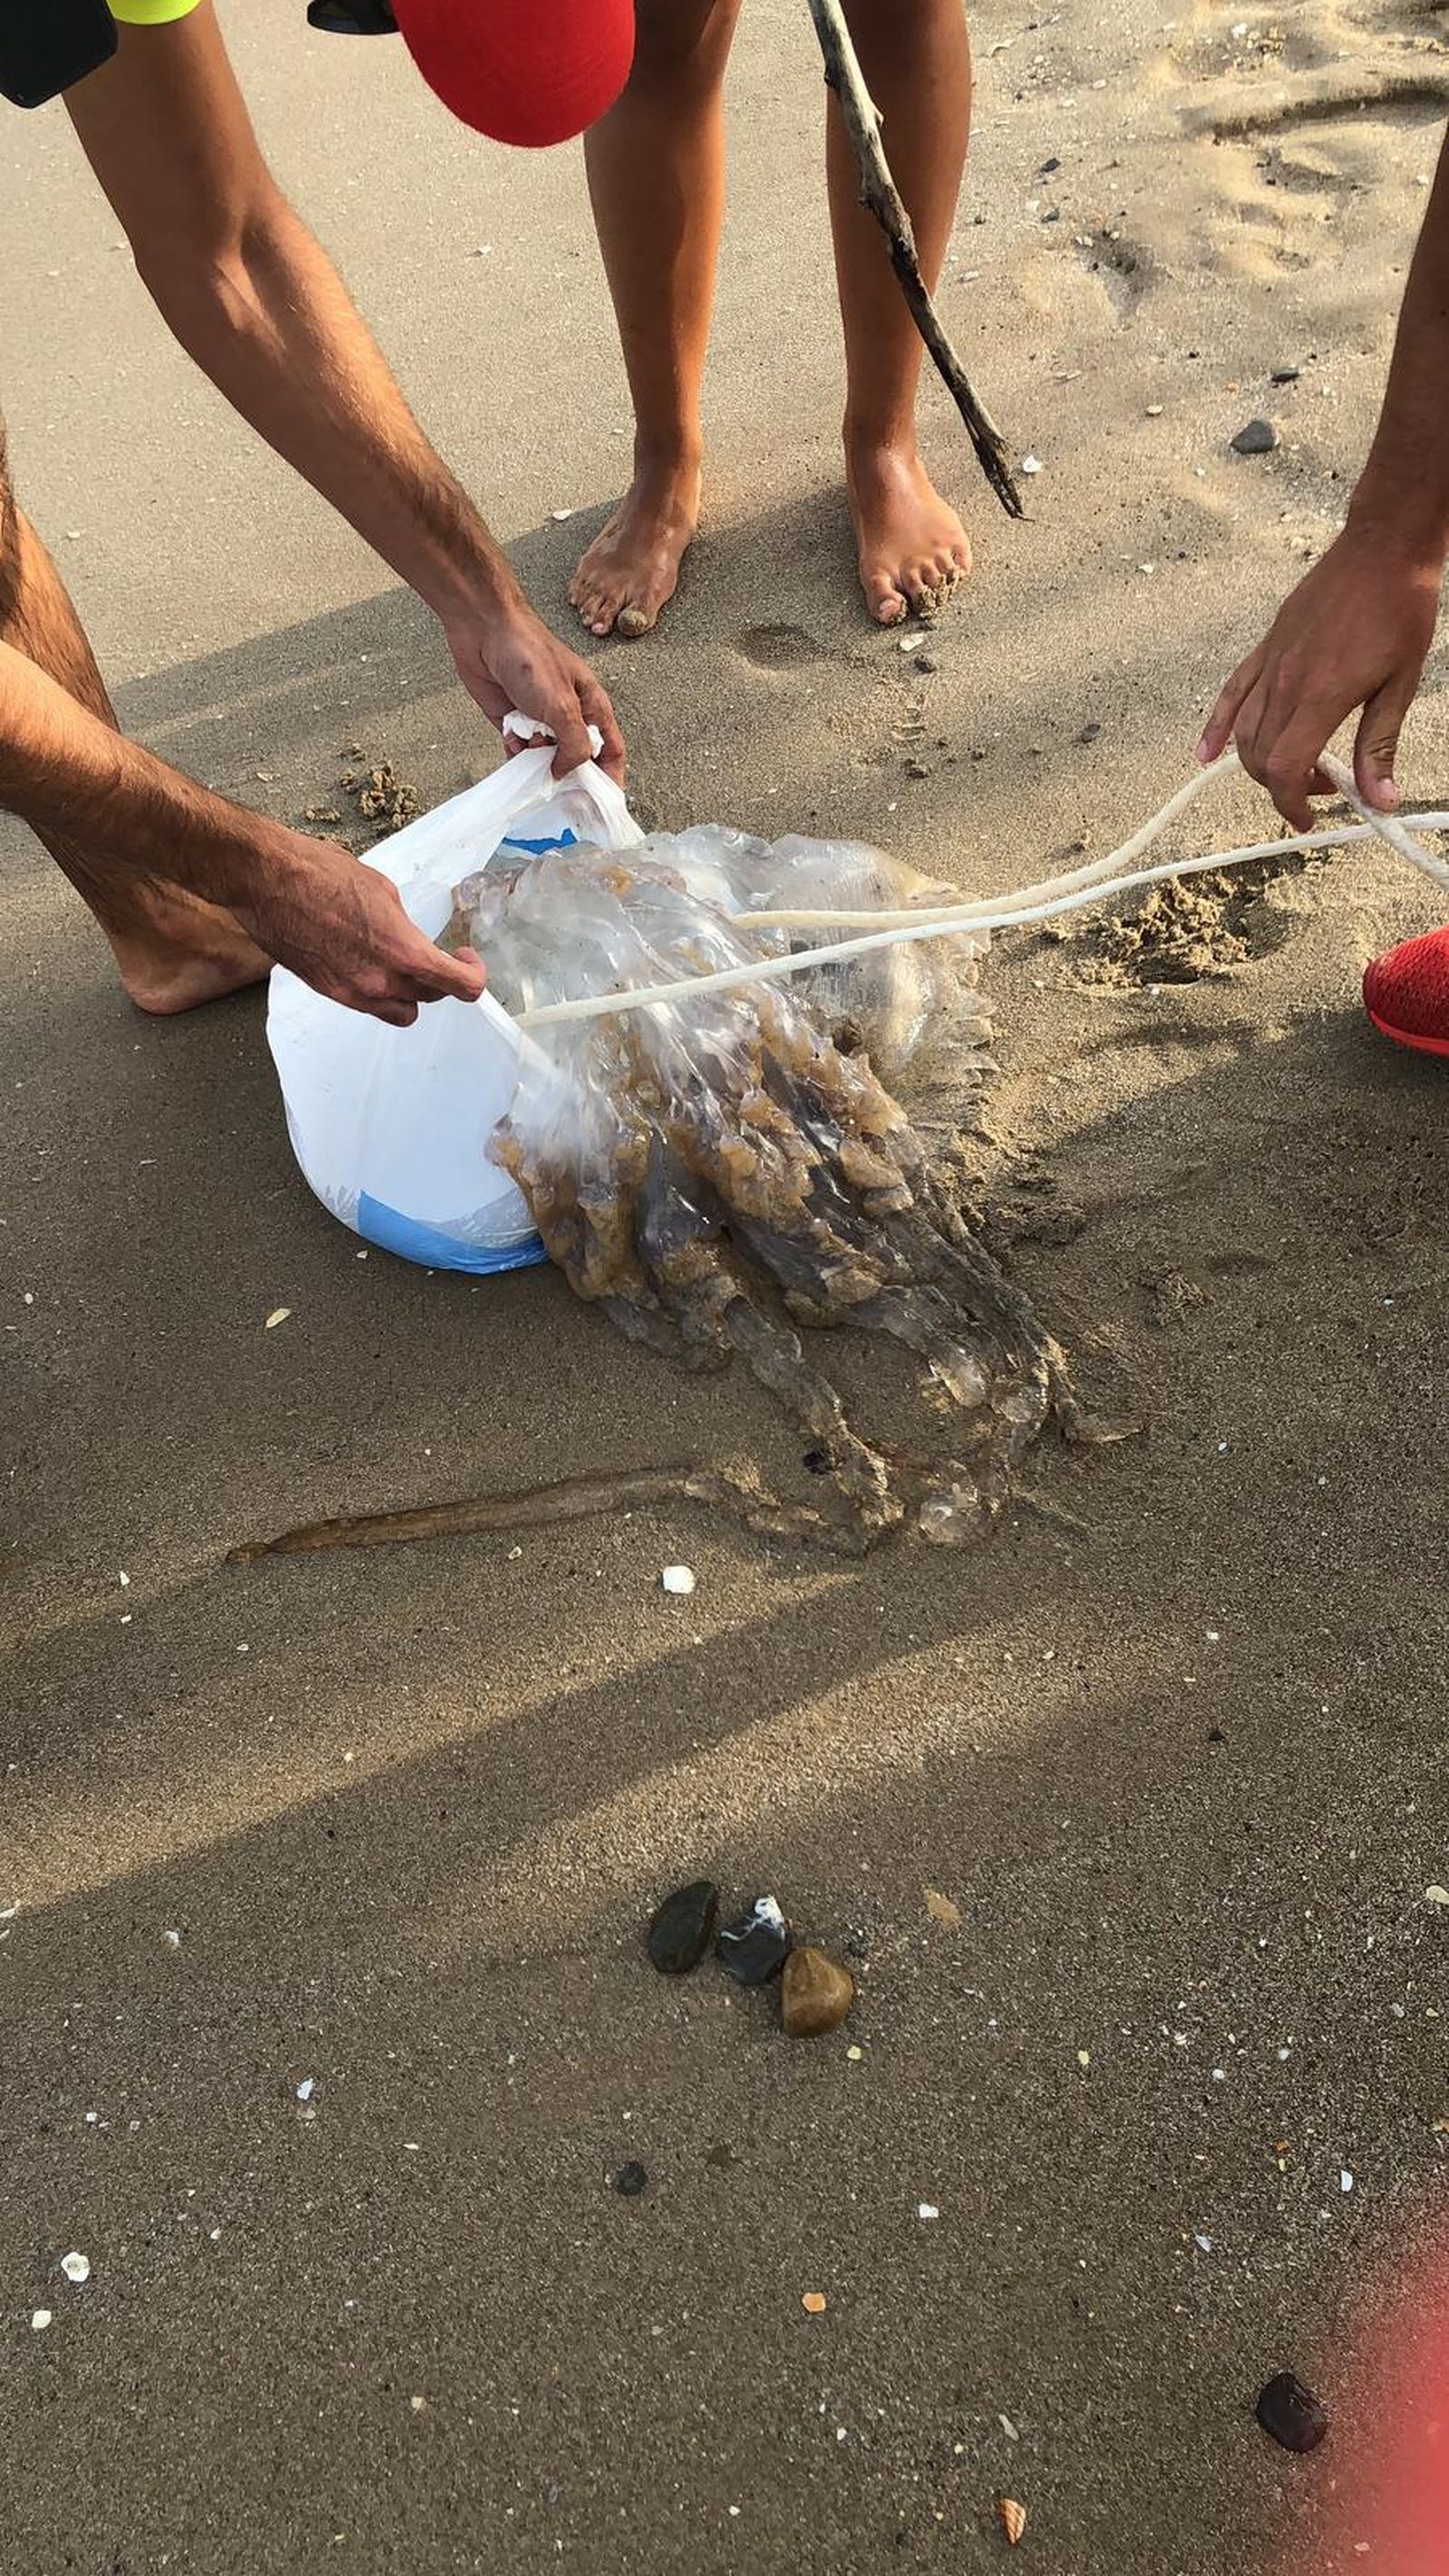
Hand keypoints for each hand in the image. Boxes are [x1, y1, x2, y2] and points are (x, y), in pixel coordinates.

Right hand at [236, 829, 487, 1026]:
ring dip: (411, 995)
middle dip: (441, 979)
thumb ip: (403, 925)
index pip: (459, 985)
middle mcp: (379, 981)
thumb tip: (408, 938)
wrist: (265, 881)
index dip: (472, 974)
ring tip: (404, 966)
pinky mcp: (328, 992)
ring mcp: (351, 992)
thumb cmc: (319, 873)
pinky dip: (379, 991)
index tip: (465, 958)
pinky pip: (368, 1005)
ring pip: (401, 1012)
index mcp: (402, 951)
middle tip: (439, 955)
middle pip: (431, 999)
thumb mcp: (382, 889)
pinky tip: (370, 962)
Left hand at [444, 594, 625, 784]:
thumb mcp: (562, 706)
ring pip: (545, 759)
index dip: (611, 776)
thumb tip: (565, 774)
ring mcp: (540, 720)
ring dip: (537, 762)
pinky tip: (511, 737)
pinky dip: (515, 753)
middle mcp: (569, 716)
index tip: (604, 803)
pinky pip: (518, 752)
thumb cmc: (530, 657)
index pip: (611, 749)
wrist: (484, 632)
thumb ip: (573, 746)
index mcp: (592, 706)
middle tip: (560, 794)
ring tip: (529, 747)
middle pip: (577, 759)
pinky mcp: (513, 722)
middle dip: (569, 776)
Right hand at [1198, 523, 1442, 830]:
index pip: (1286, 769)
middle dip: (1284, 786)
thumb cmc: (1398, 611)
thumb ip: (1379, 745)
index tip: (1307, 819)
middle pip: (1261, 758)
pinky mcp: (1266, 648)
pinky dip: (1215, 728)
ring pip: (1243, 732)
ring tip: (1294, 768)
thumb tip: (1379, 800)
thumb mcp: (1401, 684)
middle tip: (1323, 785)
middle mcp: (1285, 683)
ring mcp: (1270, 664)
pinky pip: (1230, 694)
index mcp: (1320, 696)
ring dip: (1260, 764)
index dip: (1291, 803)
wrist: (1381, 550)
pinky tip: (1206, 754)